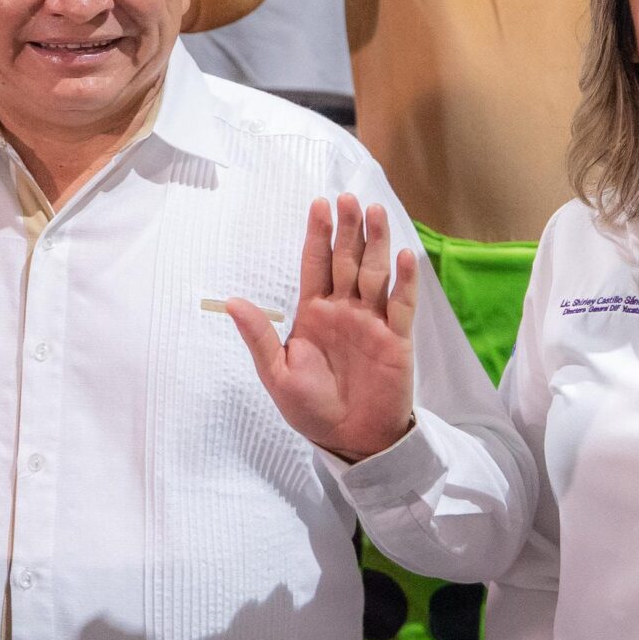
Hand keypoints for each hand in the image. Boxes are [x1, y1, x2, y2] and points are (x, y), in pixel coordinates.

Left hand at [230, 195, 420, 461]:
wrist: (350, 441)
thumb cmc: (312, 409)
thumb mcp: (278, 375)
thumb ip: (260, 338)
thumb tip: (232, 302)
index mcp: (314, 313)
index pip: (315, 264)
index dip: (318, 235)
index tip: (319, 204)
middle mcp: (344, 309)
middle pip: (347, 260)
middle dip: (348, 229)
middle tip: (348, 198)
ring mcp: (372, 321)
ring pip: (375, 274)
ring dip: (376, 243)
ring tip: (375, 212)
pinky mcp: (396, 339)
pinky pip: (401, 305)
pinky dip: (405, 281)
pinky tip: (405, 257)